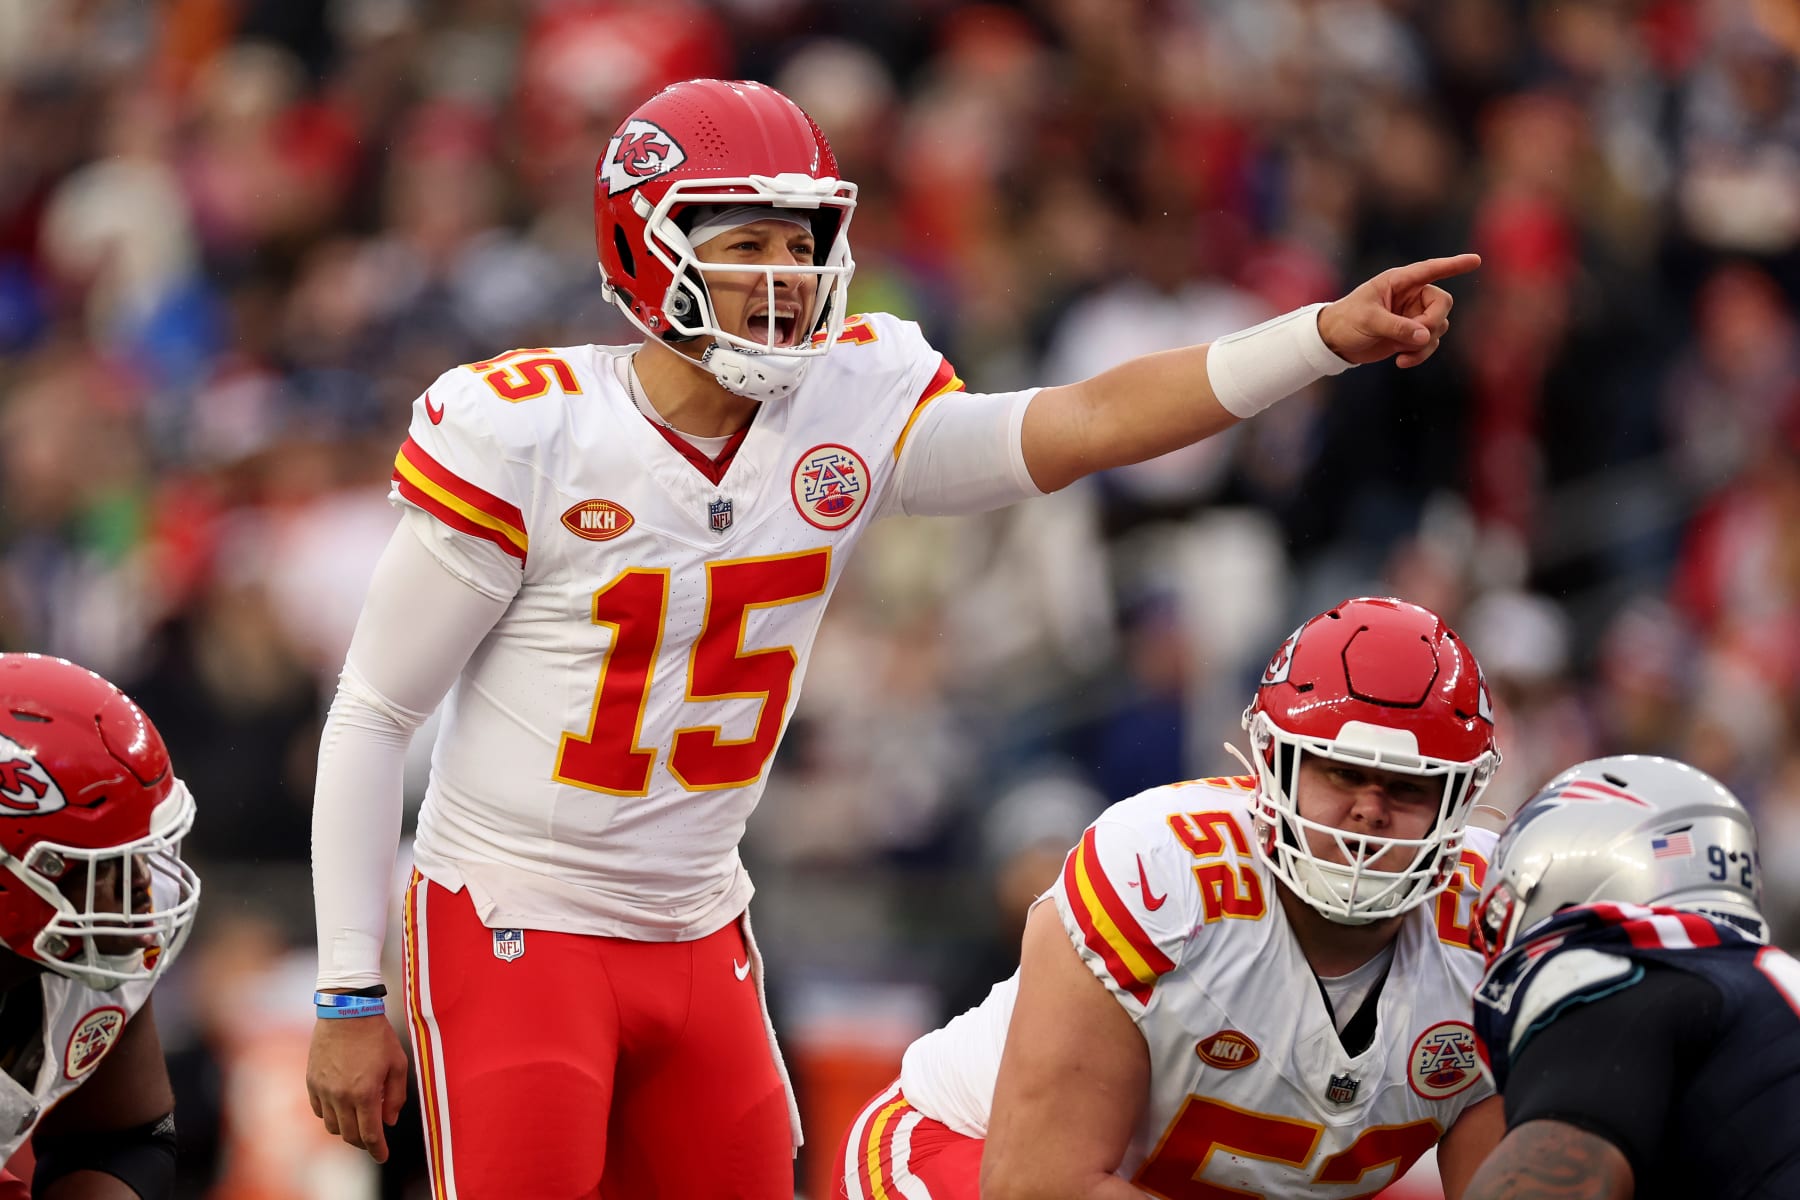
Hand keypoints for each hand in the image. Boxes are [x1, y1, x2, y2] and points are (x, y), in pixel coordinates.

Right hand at [306, 1013, 411, 1163]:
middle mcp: (341, 1096)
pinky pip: (319, 1111)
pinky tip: (342, 1107)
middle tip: (373, 1140)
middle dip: (363, 1143)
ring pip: (333, 1126)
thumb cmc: (377, 1036)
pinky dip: (331, 1115)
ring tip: (358, 1121)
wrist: (346, 1011)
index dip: (377, 1150)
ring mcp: (323, 1090)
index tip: (382, 1157)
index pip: (370, 1134)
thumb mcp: (398, 1064)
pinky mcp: (312, 1082)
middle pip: (349, 1135)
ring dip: (347, 1129)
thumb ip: (396, 1096)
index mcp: (365, 1093)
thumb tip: (390, 1121)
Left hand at [1317, 253, 1479, 368]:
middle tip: (1415, 337)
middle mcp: (1411, 295)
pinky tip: (1400, 361)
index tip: (1476, 260)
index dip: (1454, 265)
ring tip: (1400, 352)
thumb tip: (1425, 336)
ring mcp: (1414, 315)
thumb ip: (1397, 327)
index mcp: (1399, 281)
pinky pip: (1430, 342)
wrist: (1336, 342)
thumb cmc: (1347, 321)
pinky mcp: (1412, 334)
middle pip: (1442, 303)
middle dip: (1433, 323)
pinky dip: (1420, 354)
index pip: (1431, 269)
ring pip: (1439, 326)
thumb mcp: (1369, 321)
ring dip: (1425, 343)